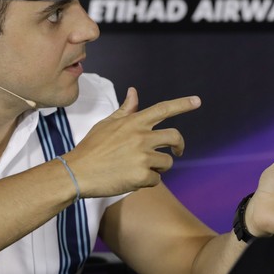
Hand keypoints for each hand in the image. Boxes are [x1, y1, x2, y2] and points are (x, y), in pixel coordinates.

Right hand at [64, 87, 200, 197]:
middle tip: (177, 150)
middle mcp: (141, 136)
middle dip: (179, 145)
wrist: (77, 172)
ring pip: (167, 161)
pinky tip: (131, 179)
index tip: (197, 101)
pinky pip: (156, 179)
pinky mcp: (142, 176)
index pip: (163, 109)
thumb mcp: (107, 124)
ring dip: (158, 167)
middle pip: (174, 137)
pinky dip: (147, 182)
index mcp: (133, 122)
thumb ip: (125, 110)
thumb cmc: (92, 148)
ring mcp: (143, 156)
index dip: (182, 104)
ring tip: (140, 169)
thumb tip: (134, 92)